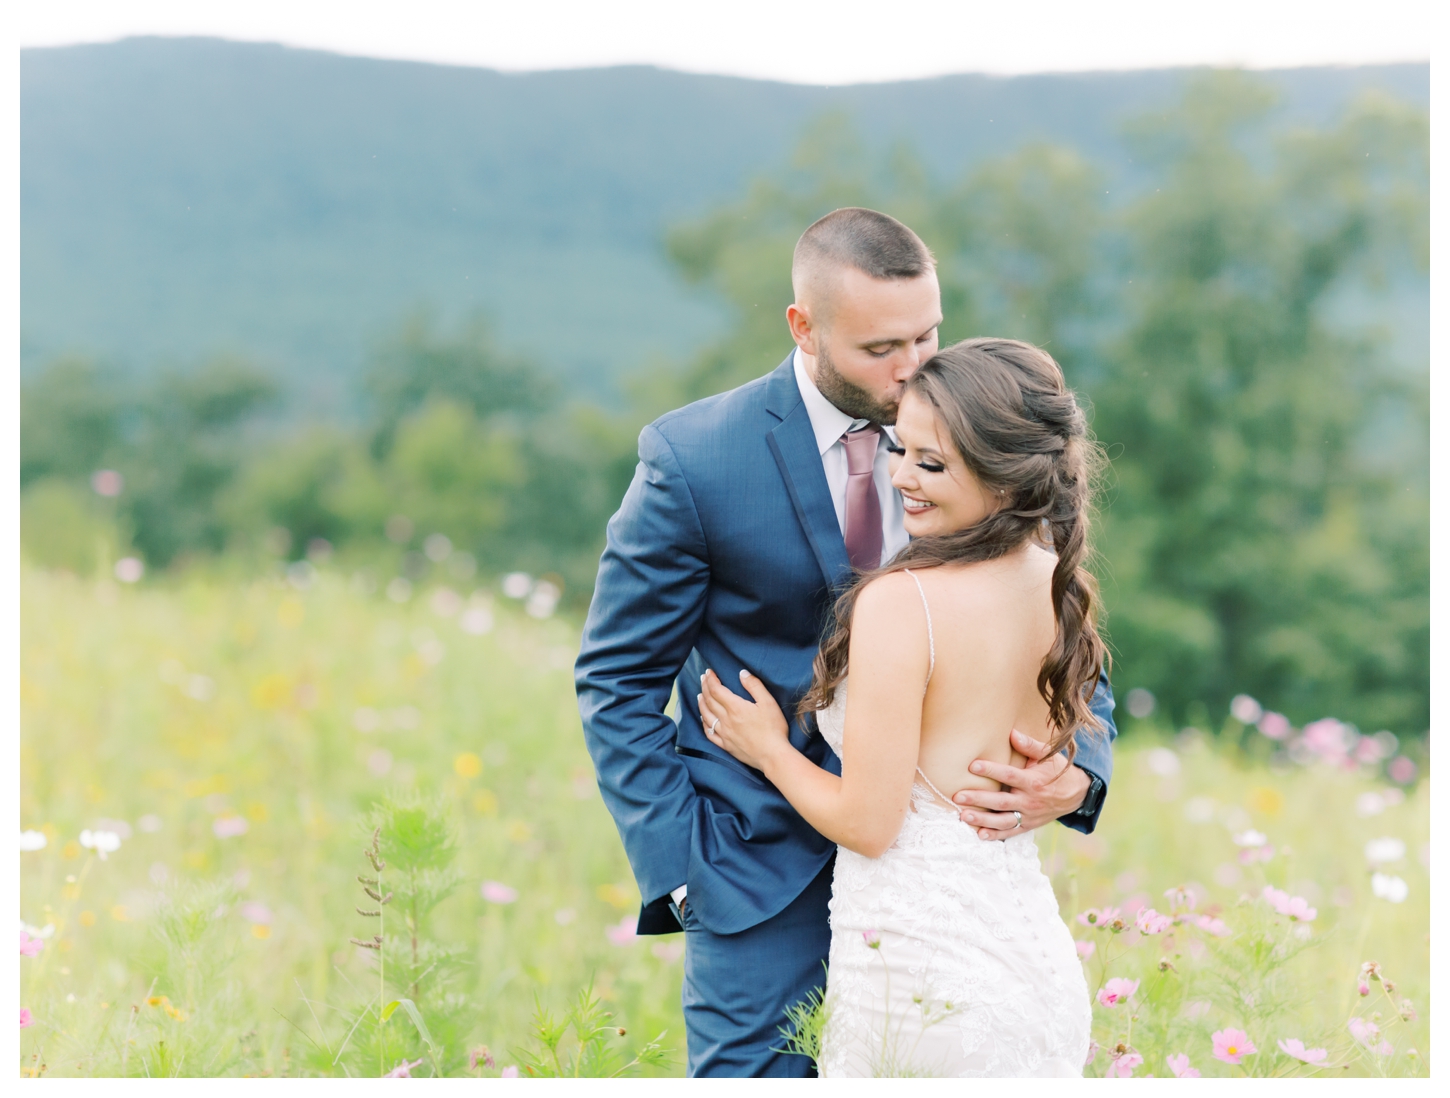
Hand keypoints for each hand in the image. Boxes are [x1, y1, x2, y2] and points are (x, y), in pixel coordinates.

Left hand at [698, 668, 790, 772]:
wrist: (773, 756)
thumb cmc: (774, 729)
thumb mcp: (768, 702)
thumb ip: (754, 686)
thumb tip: (742, 673)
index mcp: (735, 708)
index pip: (716, 690)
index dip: (711, 679)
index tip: (708, 672)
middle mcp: (726, 720)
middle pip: (709, 701)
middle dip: (705, 687)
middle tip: (703, 678)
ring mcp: (724, 734)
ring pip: (706, 716)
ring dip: (701, 704)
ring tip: (700, 696)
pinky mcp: (726, 746)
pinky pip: (710, 733)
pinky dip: (704, 724)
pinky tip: (704, 720)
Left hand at [951, 730, 1089, 840]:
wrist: (1077, 794)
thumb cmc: (1057, 771)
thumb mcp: (1049, 755)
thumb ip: (1030, 746)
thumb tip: (1012, 733)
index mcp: (1034, 781)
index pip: (1009, 775)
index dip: (991, 770)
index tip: (972, 765)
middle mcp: (1030, 800)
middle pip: (1001, 801)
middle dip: (979, 799)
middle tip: (958, 796)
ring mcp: (1029, 815)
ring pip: (1003, 820)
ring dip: (983, 820)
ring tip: (963, 816)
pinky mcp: (1028, 825)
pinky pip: (1011, 832)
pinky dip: (996, 836)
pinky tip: (980, 835)